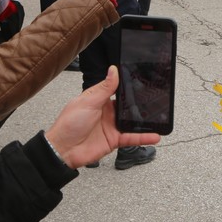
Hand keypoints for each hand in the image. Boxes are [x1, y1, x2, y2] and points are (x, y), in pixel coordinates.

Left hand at [44, 66, 160, 168]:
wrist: (62, 150)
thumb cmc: (67, 125)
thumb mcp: (87, 102)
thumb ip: (104, 88)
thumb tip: (113, 70)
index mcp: (100, 100)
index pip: (118, 90)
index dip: (129, 87)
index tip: (143, 81)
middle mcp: (107, 113)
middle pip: (129, 106)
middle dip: (141, 104)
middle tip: (156, 99)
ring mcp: (112, 126)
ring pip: (133, 122)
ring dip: (145, 121)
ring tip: (159, 117)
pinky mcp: (114, 140)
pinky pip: (132, 137)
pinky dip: (144, 137)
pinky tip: (154, 135)